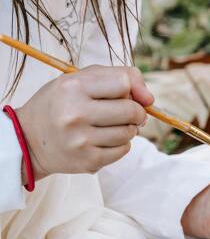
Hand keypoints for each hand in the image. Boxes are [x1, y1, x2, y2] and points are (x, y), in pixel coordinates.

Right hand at [16, 65, 153, 180]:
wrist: (30, 139)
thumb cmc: (60, 104)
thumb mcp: (78, 80)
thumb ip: (116, 77)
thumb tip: (150, 99)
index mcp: (73, 87)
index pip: (123, 82)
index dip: (133, 88)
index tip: (130, 94)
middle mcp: (76, 114)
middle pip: (131, 110)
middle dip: (136, 111)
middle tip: (127, 112)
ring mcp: (82, 140)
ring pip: (129, 132)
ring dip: (128, 128)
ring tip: (112, 125)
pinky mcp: (89, 161)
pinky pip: (123, 150)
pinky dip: (121, 144)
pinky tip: (105, 139)